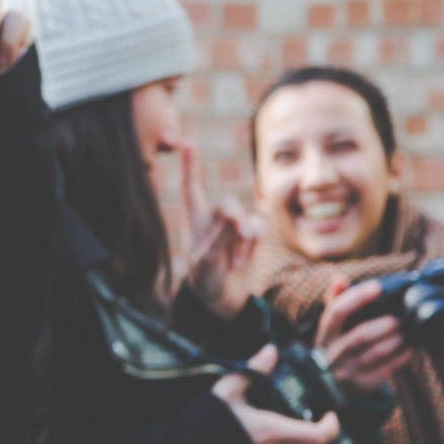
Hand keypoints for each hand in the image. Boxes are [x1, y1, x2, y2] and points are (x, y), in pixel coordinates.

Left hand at [180, 142, 261, 319]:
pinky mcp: (249, 238)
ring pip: (246, 218)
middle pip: (228, 203)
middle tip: (237, 235)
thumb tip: (232, 215)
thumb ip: (219, 236)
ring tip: (233, 261)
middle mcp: (214, 220)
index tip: (184, 141)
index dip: (189, 165)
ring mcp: (233, 228)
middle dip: (234, 219)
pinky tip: (242, 260)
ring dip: (244, 241)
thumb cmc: (204, 281)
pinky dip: (253, 244)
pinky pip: (258, 228)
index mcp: (194, 221)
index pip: (192, 188)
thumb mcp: (206, 261)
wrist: (220, 302)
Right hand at [214, 345, 341, 443]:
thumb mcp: (227, 392)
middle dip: (317, 435)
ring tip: (292, 434)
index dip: (331, 426)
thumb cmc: (206, 427)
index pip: (319, 435)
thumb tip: (270, 352)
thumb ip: (252, 371)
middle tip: (312, 421)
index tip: (329, 416)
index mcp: (274, 431)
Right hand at [315, 275, 412, 395]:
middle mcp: (332, 353)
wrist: (331, 386)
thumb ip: (336, 301)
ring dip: (394, 341)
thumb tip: (339, 279)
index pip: (336, 312)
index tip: (377, 287)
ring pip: (375, 354)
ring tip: (405, 334)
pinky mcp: (361, 384)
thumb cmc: (337, 347)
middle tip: (399, 318)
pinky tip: (407, 349)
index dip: (357, 298)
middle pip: (359, 335)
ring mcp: (347, 371)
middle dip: (383, 325)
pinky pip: (385, 370)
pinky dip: (399, 357)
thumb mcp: (331, 328)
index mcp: (325, 334)